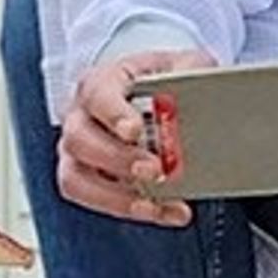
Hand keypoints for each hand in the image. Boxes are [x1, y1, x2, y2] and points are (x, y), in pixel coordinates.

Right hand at [57, 47, 214, 228]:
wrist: (157, 98)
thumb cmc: (164, 81)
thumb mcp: (184, 65)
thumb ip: (191, 73)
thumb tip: (202, 90)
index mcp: (100, 82)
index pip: (96, 94)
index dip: (112, 114)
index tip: (134, 130)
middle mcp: (79, 117)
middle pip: (80, 141)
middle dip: (118, 160)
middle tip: (154, 170)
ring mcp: (76, 151)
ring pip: (76, 178)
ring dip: (116, 195)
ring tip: (153, 204)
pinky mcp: (86, 179)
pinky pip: (97, 201)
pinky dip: (132, 210)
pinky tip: (166, 211)